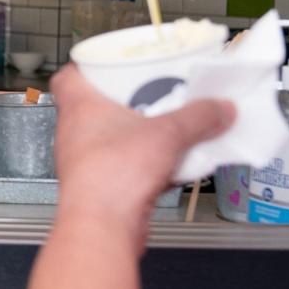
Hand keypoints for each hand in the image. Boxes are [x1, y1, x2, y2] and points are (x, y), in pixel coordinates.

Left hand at [50, 66, 234, 249]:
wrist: (102, 227)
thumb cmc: (111, 176)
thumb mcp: (167, 133)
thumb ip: (198, 117)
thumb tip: (219, 109)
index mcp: (79, 107)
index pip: (68, 75)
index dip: (89, 66)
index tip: (112, 61)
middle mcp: (76, 133)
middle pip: (97, 105)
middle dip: (126, 99)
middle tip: (152, 91)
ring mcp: (85, 161)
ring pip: (112, 137)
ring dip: (138, 133)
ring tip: (166, 126)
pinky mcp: (101, 187)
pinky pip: (125, 165)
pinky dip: (145, 162)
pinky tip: (170, 164)